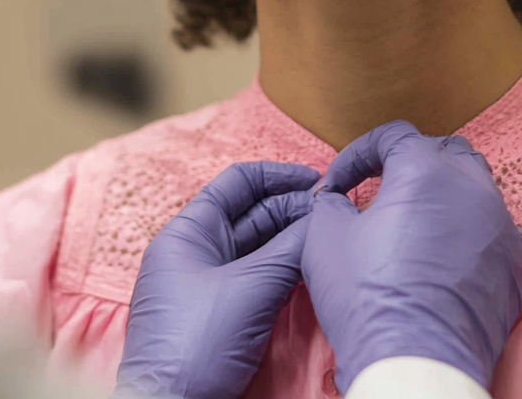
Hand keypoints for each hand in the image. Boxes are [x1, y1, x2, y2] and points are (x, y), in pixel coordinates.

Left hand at [113, 161, 318, 398]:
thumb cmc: (195, 345)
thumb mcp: (249, 289)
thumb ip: (288, 250)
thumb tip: (322, 220)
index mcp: (187, 232)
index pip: (236, 183)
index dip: (278, 175)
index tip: (317, 178)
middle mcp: (196, 251)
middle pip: (252, 213)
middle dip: (293, 209)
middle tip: (334, 212)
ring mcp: (208, 283)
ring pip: (259, 247)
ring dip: (292, 239)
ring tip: (328, 235)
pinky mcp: (222, 312)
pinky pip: (258, 277)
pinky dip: (284, 269)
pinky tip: (311, 266)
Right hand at [302, 121, 521, 392]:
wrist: (416, 363)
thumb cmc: (368, 296)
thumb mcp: (325, 236)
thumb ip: (332, 202)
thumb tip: (338, 200)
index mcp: (424, 169)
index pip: (391, 136)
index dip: (357, 154)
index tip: (337, 185)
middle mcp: (471, 186)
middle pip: (442, 150)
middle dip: (408, 162)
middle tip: (379, 189)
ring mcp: (501, 226)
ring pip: (477, 185)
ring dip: (445, 190)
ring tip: (417, 215)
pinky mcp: (516, 266)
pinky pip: (499, 231)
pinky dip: (474, 231)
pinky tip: (452, 247)